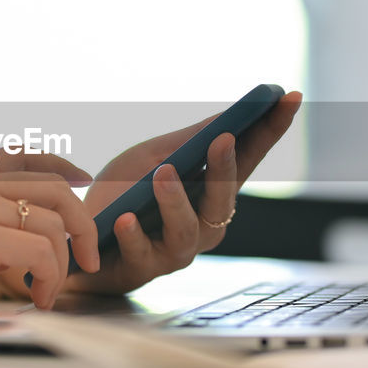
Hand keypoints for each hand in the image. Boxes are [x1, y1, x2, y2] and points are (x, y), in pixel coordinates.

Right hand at [0, 156, 99, 315]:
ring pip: (54, 225)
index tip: (86, 188)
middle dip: (83, 224)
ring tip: (48, 292)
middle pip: (56, 190)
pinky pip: (40, 252)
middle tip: (87, 259)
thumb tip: (6, 249)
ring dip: (63, 266)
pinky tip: (35, 297)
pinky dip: (50, 278)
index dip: (66, 171)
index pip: (28, 158)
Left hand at [69, 91, 301, 293]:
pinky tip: (125, 219)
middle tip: (223, 138)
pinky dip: (134, 235)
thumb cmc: (121, 196)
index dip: (271, 129)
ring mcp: (175, 250)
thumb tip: (228, 116)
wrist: (76, 238)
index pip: (247, 158)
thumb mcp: (151, 158)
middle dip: (225, 168)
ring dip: (176, 201)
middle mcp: (203, 224)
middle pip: (223, 198)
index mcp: (210, 191)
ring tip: (162, 175)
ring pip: (187, 229)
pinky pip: (141, 252)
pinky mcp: (142, 269)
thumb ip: (188, 142)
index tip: (290, 98)